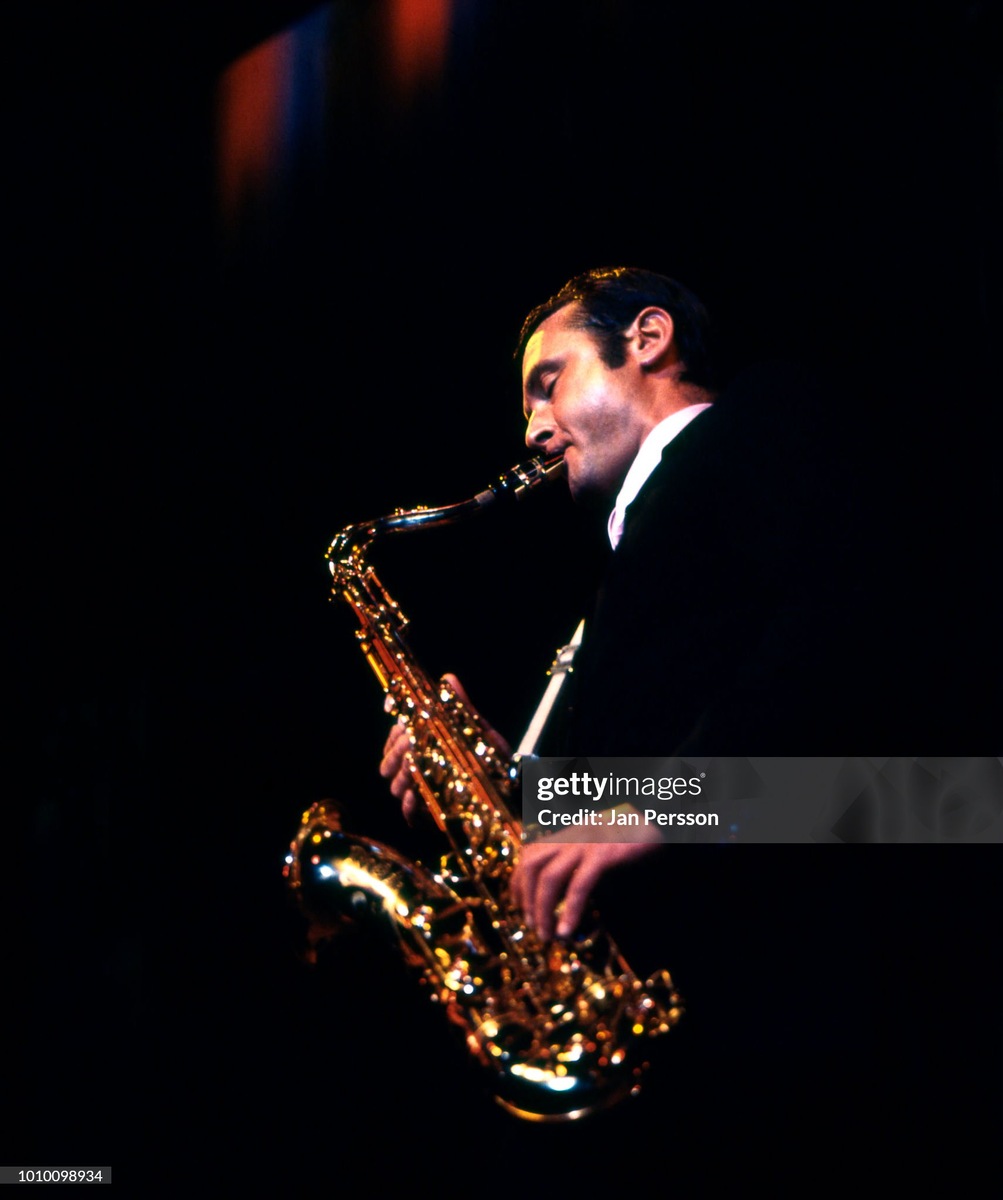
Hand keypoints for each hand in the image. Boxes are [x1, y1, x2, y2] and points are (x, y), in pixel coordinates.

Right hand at [379, 673, 509, 825]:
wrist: (511, 787)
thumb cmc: (490, 755)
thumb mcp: (477, 729)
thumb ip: (460, 706)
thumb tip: (447, 678)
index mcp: (424, 742)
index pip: (396, 733)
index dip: (392, 727)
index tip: (391, 712)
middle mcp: (417, 764)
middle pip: (390, 758)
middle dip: (395, 751)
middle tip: (408, 745)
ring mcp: (420, 788)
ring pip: (395, 783)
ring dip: (401, 776)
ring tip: (413, 769)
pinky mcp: (428, 811)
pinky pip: (408, 811)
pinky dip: (409, 804)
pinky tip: (415, 796)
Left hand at [510, 818, 661, 940]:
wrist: (662, 818)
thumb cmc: (634, 837)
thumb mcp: (601, 847)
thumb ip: (583, 867)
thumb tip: (569, 903)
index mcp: (569, 834)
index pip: (529, 854)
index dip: (518, 882)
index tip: (519, 907)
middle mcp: (571, 836)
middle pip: (531, 865)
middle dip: (526, 899)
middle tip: (533, 927)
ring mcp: (586, 843)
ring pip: (549, 876)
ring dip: (542, 910)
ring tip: (547, 935)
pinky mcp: (604, 854)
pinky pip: (579, 884)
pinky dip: (570, 910)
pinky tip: (567, 930)